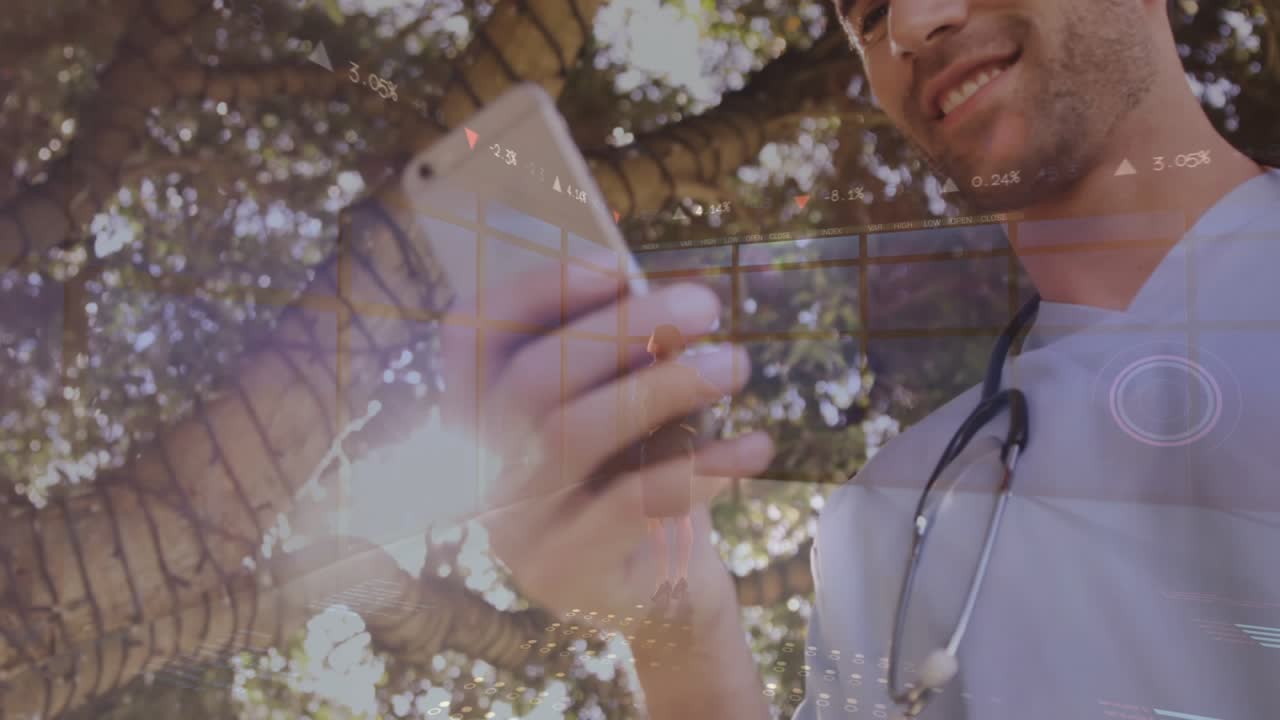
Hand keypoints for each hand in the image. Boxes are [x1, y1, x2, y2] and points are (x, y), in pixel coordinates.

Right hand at [439, 252, 773, 630]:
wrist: (654, 593)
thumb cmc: (635, 477)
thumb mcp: (622, 409)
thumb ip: (622, 360)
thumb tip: (662, 302)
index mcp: (476, 414)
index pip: (474, 334)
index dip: (539, 292)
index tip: (620, 266)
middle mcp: (478, 467)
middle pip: (533, 378)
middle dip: (623, 327)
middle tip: (706, 304)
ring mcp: (512, 526)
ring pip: (573, 434)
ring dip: (664, 386)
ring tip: (737, 364)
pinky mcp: (563, 572)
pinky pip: (629, 505)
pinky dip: (699, 468)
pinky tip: (754, 446)